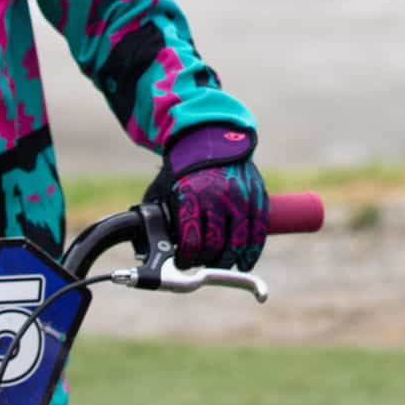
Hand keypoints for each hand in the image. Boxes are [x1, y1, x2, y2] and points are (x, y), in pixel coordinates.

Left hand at [152, 124, 267, 272]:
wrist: (209, 137)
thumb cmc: (183, 170)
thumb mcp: (164, 190)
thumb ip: (157, 217)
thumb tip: (146, 247)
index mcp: (192, 196)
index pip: (191, 240)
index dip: (187, 258)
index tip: (183, 264)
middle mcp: (218, 197)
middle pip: (216, 244)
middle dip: (207, 261)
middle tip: (201, 266)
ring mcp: (241, 197)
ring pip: (239, 242)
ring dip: (229, 261)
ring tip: (221, 267)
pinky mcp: (257, 196)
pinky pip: (258, 231)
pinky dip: (252, 251)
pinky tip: (244, 263)